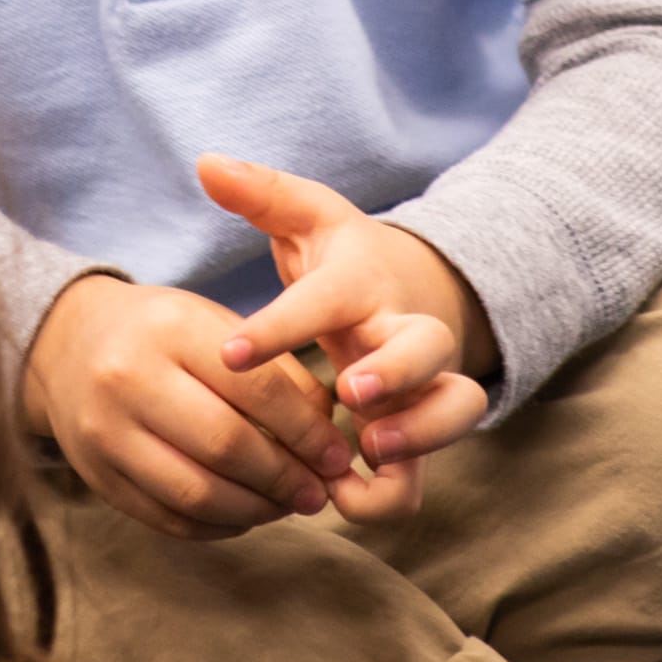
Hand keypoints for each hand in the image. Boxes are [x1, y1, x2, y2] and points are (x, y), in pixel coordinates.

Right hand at [24, 276, 358, 539]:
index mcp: (171, 329)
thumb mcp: (216, 326)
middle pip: (225, 445)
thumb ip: (276, 373)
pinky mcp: (96, 475)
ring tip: (287, 507)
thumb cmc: (163, 332)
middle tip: (319, 493)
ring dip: (255, 510)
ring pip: (196, 492)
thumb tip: (328, 436)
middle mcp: (130, 378)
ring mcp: (106, 432)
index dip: (305, 431)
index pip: (255, 388)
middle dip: (284, 478)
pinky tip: (244, 515)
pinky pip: (168, 518)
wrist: (70, 343)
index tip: (338, 457)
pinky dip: (217, 525)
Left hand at [201, 155, 490, 522]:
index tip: (230, 352)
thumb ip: (262, 194)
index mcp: (362, 283)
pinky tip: (337, 499)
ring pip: (453, 411)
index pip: (325, 298)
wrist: (411, 291)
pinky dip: (388, 494)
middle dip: (398, 372)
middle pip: (430, 348)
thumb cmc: (345, 259)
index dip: (280, 326)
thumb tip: (207, 163)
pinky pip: (419, 475)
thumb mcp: (308, 217)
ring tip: (365, 453)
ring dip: (418, 437)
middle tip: (350, 392)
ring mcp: (423, 385)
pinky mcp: (420, 432)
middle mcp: (405, 332)